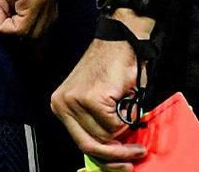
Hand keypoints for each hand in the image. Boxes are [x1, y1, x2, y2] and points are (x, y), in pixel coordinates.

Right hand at [0, 0, 57, 37]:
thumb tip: (15, 10)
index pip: (46, 18)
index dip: (23, 19)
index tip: (5, 5)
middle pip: (41, 29)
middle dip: (17, 26)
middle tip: (0, 8)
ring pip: (30, 32)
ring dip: (8, 25)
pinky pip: (19, 28)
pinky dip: (2, 24)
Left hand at [51, 38, 147, 167]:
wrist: (121, 38)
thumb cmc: (113, 68)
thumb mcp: (98, 102)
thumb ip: (99, 126)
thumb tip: (114, 155)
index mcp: (61, 105)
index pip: (81, 144)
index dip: (105, 159)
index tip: (122, 164)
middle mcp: (63, 104)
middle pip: (90, 146)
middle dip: (117, 155)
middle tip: (136, 154)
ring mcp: (75, 100)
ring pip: (105, 137)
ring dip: (125, 131)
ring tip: (133, 113)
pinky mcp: (91, 97)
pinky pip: (114, 124)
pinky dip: (127, 117)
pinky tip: (128, 100)